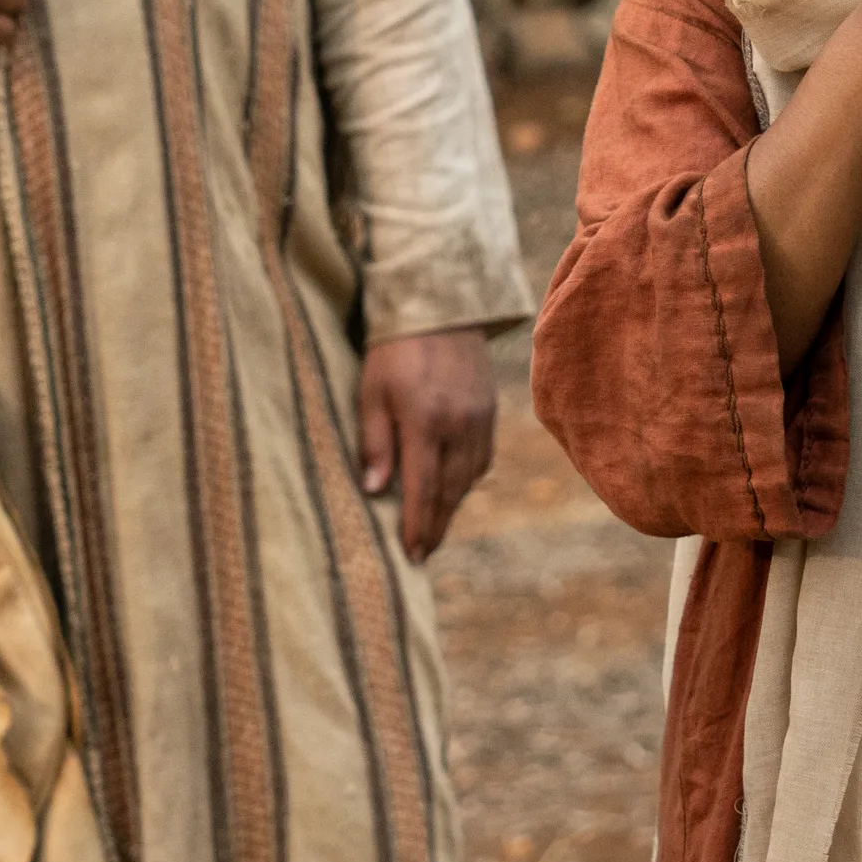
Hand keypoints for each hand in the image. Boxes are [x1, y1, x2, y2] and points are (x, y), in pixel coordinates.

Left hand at [356, 326, 497, 562]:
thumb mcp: (370, 390)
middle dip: (436, 527)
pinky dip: (466, 481)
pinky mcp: (490, 411)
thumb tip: (375, 491)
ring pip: (468, 479)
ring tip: (433, 529)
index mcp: (426, 422)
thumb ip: (374, 441)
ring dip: (451, 507)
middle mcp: (459, 426)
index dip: (417, 527)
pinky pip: (481, 459)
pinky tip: (452, 489)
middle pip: (450, 493)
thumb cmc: (393, 347)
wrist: (440, 305)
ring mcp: (480, 420)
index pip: (422, 490)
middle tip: (422, 554)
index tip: (411, 556)